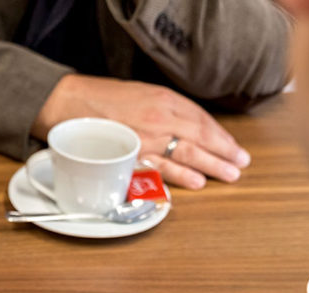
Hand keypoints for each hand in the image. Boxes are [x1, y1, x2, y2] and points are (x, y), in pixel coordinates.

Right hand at [31, 74, 250, 189]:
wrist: (67, 106)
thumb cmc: (99, 100)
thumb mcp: (139, 94)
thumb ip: (163, 109)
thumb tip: (184, 127)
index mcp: (162, 100)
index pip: (201, 119)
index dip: (221, 135)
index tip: (233, 147)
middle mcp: (159, 119)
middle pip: (201, 137)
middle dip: (224, 152)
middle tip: (241, 165)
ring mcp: (146, 139)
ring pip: (187, 154)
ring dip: (211, 166)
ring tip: (229, 175)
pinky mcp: (131, 157)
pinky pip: (161, 168)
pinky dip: (181, 176)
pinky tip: (197, 182)